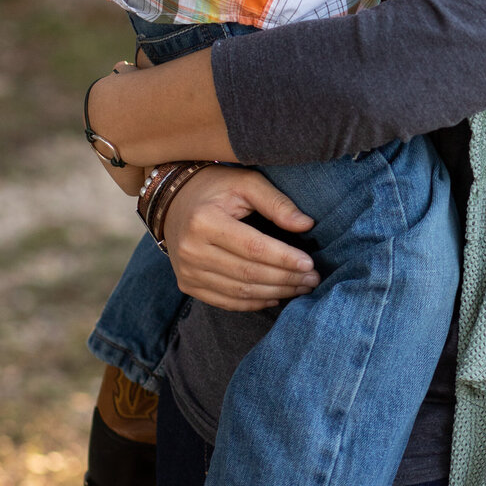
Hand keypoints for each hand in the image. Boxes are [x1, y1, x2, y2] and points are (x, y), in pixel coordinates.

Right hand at [162, 165, 320, 310]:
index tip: (309, 263)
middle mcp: (192, 249)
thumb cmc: (216, 188)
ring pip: (239, 291)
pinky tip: (275, 296)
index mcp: (205, 220)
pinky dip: (253, 303)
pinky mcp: (187, 284)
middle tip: (312, 278)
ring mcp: (187, 271)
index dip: (284, 258)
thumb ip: (276, 203)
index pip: (253, 247)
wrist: (173, 201)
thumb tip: (306, 225)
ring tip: (301, 287)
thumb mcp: (246, 183)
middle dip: (285, 279)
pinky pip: (226, 301)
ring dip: (274, 293)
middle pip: (248, 273)